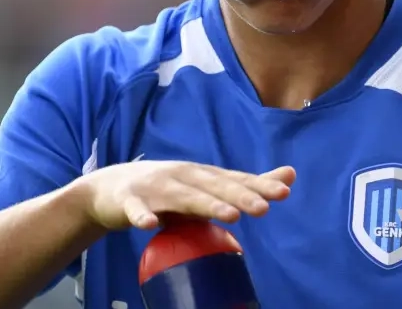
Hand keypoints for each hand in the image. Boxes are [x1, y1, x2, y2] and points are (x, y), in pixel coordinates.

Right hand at [75, 161, 295, 230]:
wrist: (111, 188)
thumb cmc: (169, 190)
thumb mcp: (207, 187)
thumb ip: (246, 185)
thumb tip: (290, 177)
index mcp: (202, 175)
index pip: (234, 180)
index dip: (258, 186)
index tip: (283, 193)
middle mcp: (182, 176)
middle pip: (213, 187)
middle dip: (239, 196)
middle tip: (263, 208)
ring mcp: (155, 187)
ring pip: (182, 198)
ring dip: (205, 205)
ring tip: (229, 216)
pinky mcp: (129, 200)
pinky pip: (136, 210)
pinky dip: (142, 215)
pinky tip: (149, 225)